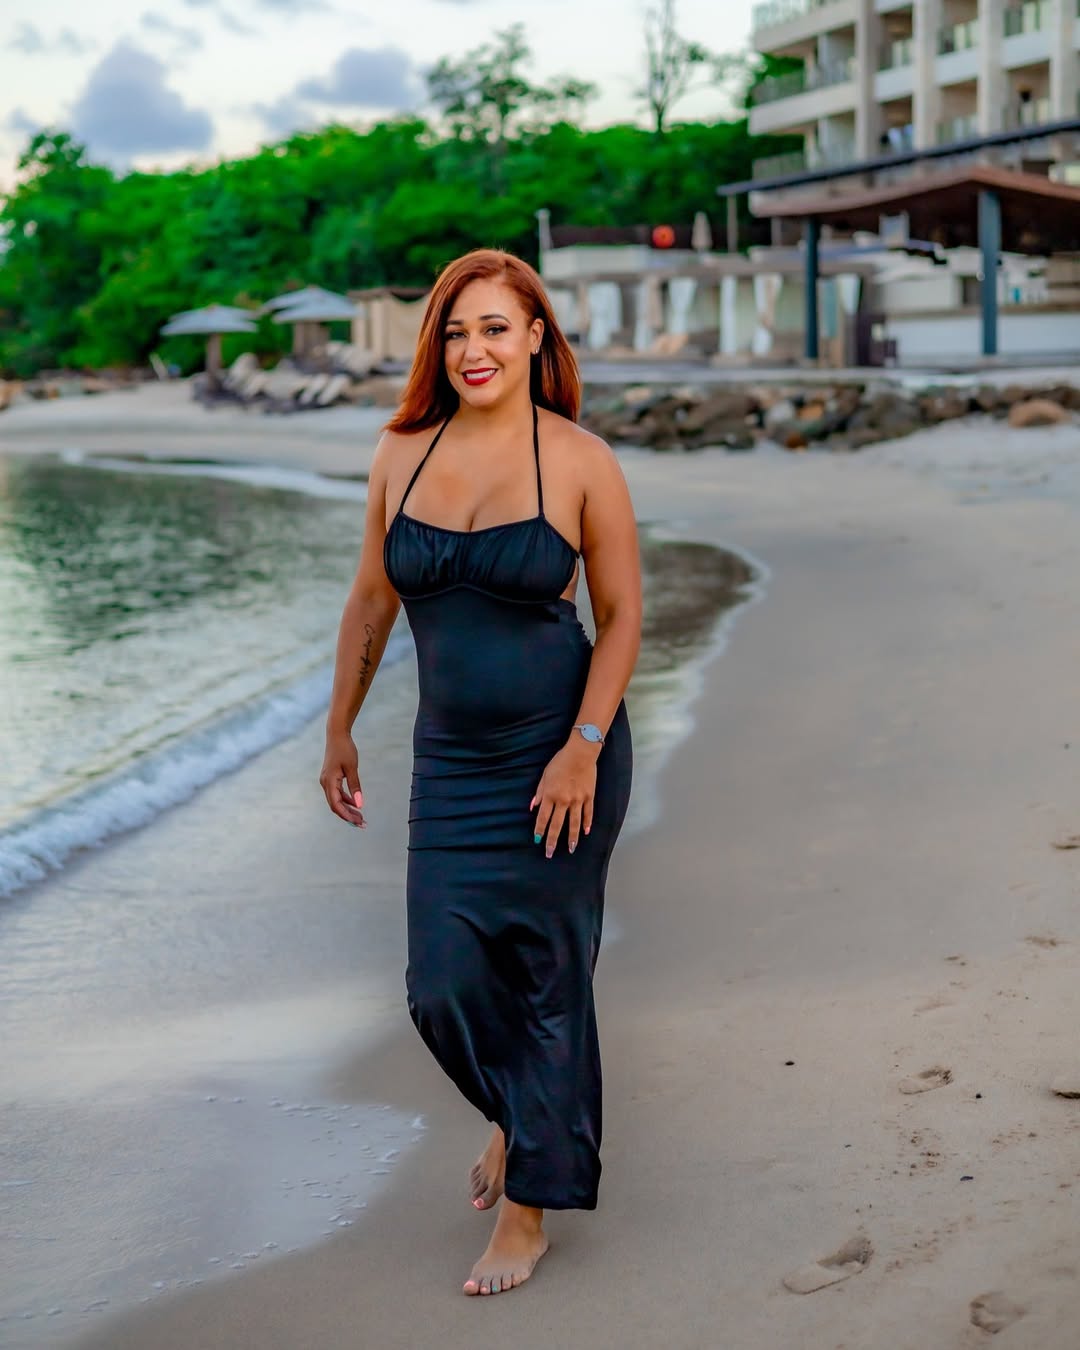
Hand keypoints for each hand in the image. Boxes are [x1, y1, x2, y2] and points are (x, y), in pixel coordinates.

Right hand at [320, 731, 364, 826]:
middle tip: (362, 824)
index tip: (358, 822)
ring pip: (336, 801)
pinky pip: (337, 794)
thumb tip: (360, 804)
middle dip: (348, 816)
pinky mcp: (331, 778)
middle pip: (336, 805)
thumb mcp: (352, 768)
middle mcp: (325, 783)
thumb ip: (355, 786)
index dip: (346, 815)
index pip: (336, 805)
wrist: (337, 735)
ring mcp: (327, 781)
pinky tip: (355, 804)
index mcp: (329, 782)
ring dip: (348, 809)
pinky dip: (346, 800)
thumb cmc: (345, 749)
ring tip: (360, 817)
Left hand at [530, 739, 598, 857]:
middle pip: (557, 825)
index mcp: (551, 795)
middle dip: (552, 840)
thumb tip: (533, 807)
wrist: (580, 752)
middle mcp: (564, 800)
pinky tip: (585, 833)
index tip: (537, 840)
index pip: (543, 817)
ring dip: (572, 838)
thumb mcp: (545, 775)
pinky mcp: (589, 797)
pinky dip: (587, 824)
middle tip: (550, 853)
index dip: (540, 830)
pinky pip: (588, 814)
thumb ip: (539, 792)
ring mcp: (578, 800)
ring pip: (574, 823)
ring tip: (571, 849)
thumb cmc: (560, 762)